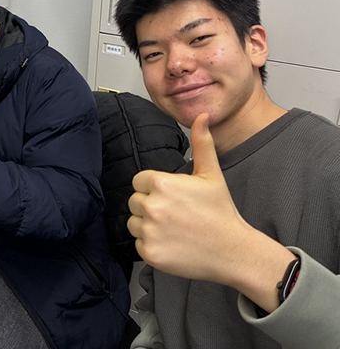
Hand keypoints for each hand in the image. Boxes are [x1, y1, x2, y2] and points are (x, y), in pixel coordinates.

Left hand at [127, 113, 251, 283]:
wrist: (233, 251)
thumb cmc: (221, 211)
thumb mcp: (211, 174)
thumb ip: (201, 143)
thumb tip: (201, 116)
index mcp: (162, 183)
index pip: (139, 181)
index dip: (154, 188)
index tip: (174, 197)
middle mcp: (152, 206)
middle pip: (134, 201)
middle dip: (150, 206)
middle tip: (176, 214)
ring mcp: (149, 231)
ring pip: (133, 222)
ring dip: (148, 225)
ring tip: (174, 228)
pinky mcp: (149, 252)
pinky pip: (138, 243)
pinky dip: (151, 244)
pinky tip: (173, 244)